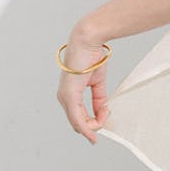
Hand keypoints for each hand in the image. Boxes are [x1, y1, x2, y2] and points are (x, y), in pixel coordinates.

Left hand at [56, 23, 110, 144]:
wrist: (87, 42)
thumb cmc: (91, 57)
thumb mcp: (98, 81)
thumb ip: (99, 98)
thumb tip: (103, 111)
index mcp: (69, 93)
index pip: (78, 116)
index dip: (92, 122)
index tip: (106, 118)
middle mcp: (64, 97)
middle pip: (77, 123)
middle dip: (92, 127)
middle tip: (106, 123)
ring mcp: (65, 97)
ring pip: (77, 123)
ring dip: (92, 127)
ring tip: (104, 122)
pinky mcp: (70, 96)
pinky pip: (77, 118)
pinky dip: (87, 126)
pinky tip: (96, 128)